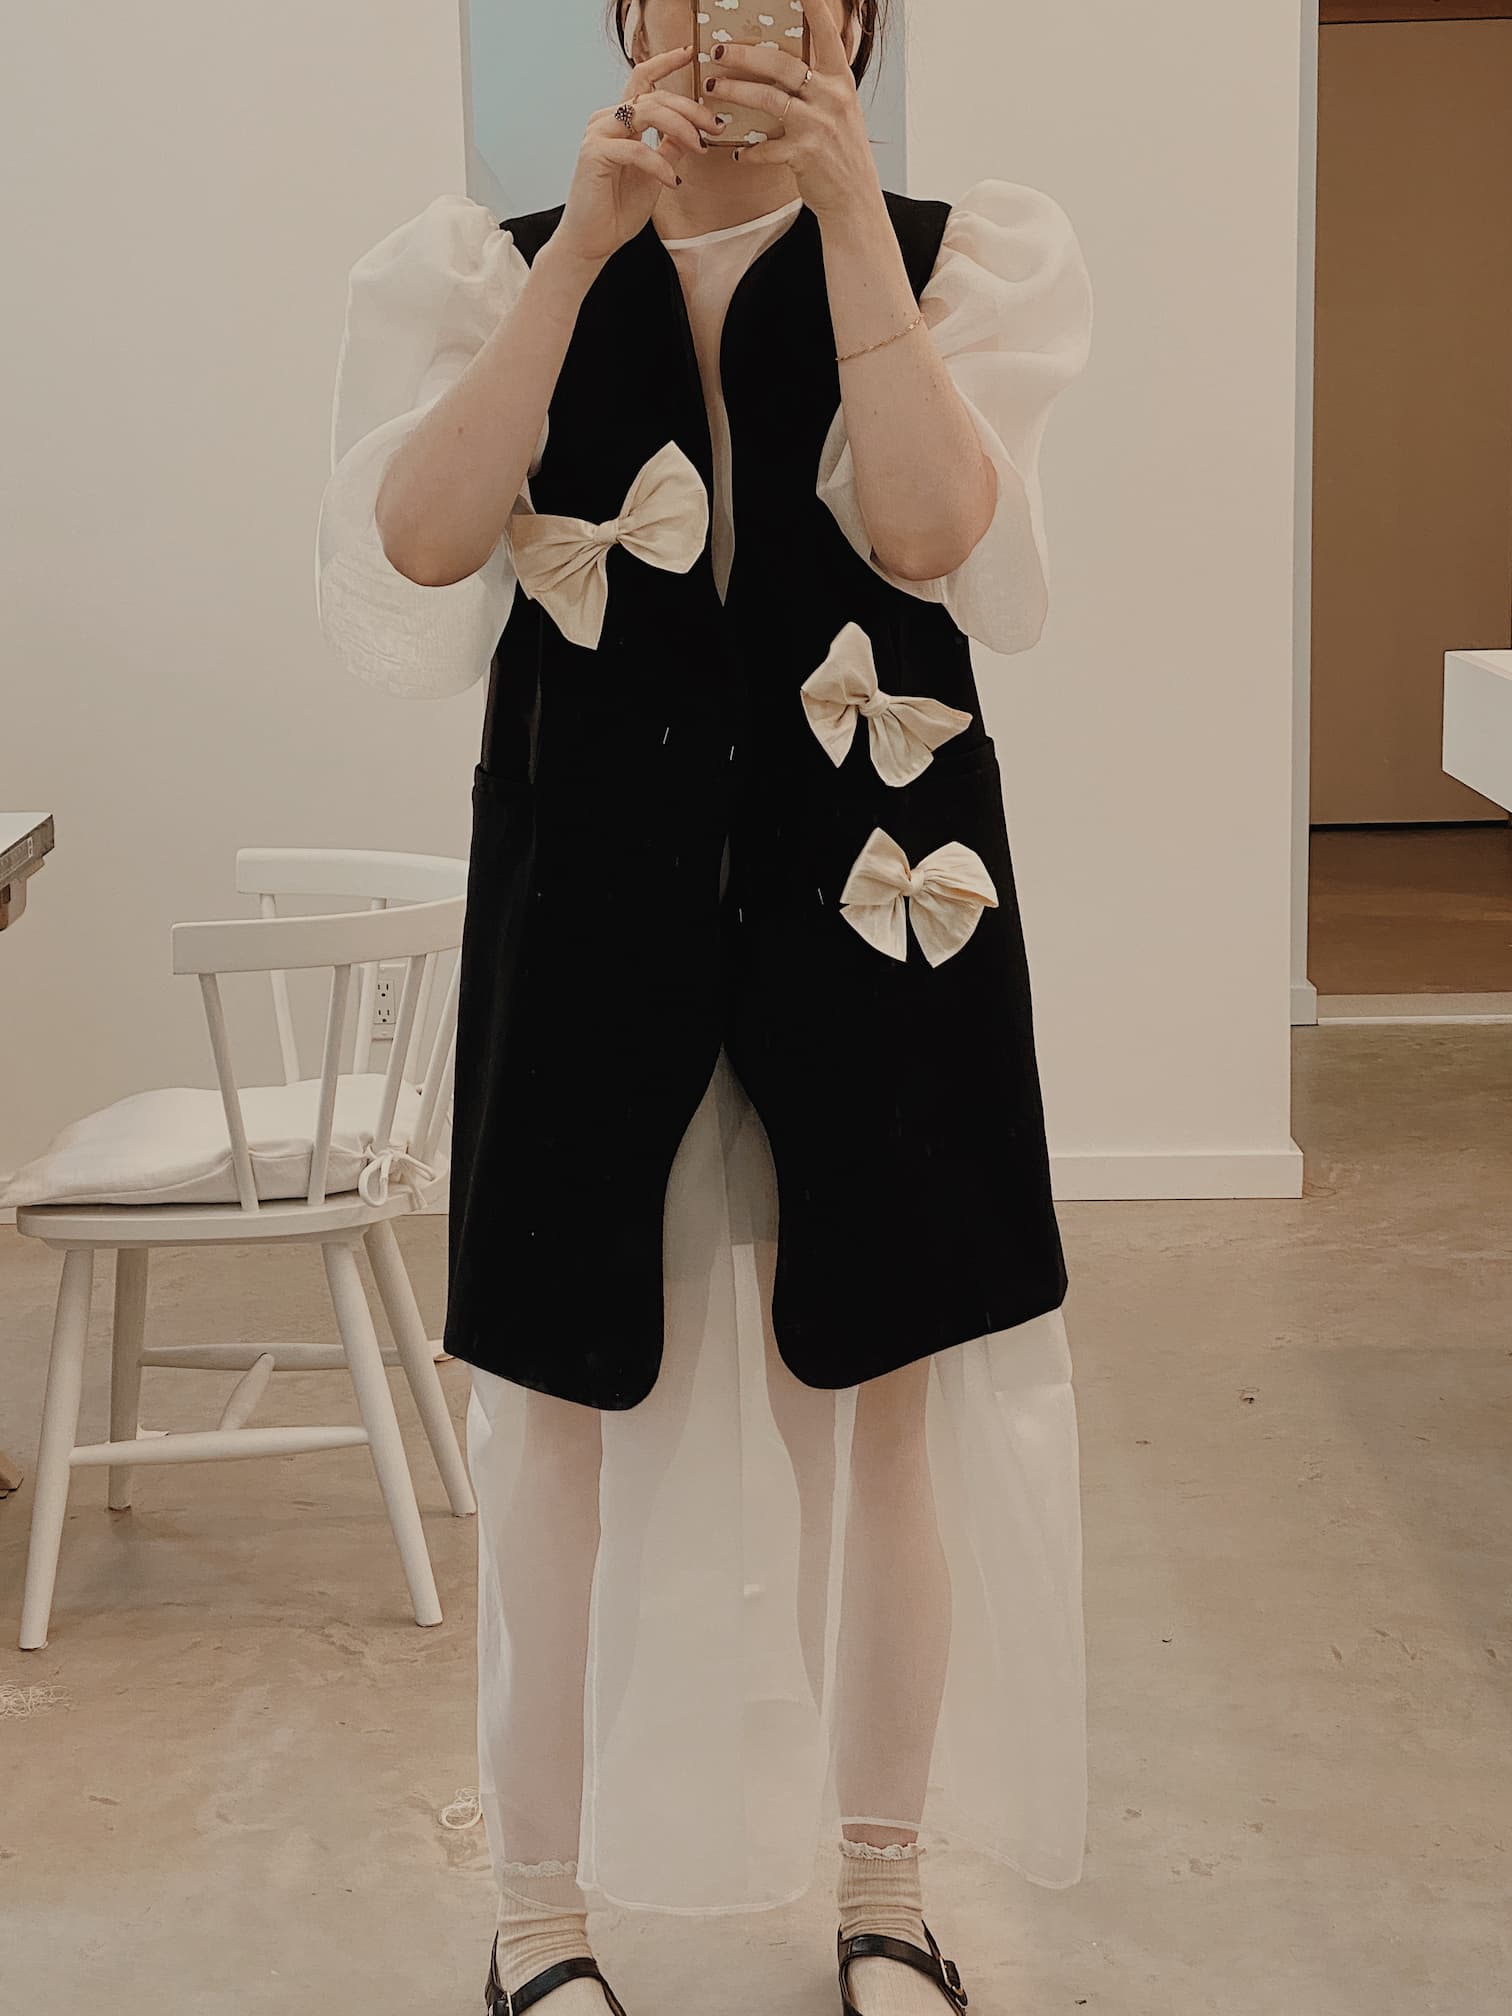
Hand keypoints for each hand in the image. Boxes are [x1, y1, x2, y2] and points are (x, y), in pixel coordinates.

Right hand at [555, 43, 723, 267]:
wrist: (593, 240)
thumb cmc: (619, 209)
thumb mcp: (657, 173)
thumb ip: (670, 148)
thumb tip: (694, 130)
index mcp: (620, 121)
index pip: (643, 81)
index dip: (665, 63)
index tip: (690, 53)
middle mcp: (607, 120)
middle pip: (654, 96)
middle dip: (690, 109)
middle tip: (714, 127)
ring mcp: (598, 134)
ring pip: (646, 112)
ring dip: (680, 128)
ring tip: (699, 149)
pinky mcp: (594, 153)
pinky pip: (637, 149)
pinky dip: (659, 164)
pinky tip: (673, 181)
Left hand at [702, 0, 879, 219]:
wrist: (855, 199)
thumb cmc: (841, 153)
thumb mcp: (841, 111)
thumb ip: (821, 85)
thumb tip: (791, 63)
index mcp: (841, 82)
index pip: (827, 36)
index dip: (815, 10)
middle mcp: (831, 98)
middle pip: (782, 65)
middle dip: (745, 55)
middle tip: (717, 50)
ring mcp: (818, 126)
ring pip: (768, 99)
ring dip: (735, 91)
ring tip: (711, 88)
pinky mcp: (804, 155)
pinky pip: (767, 147)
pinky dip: (750, 150)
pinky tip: (739, 151)